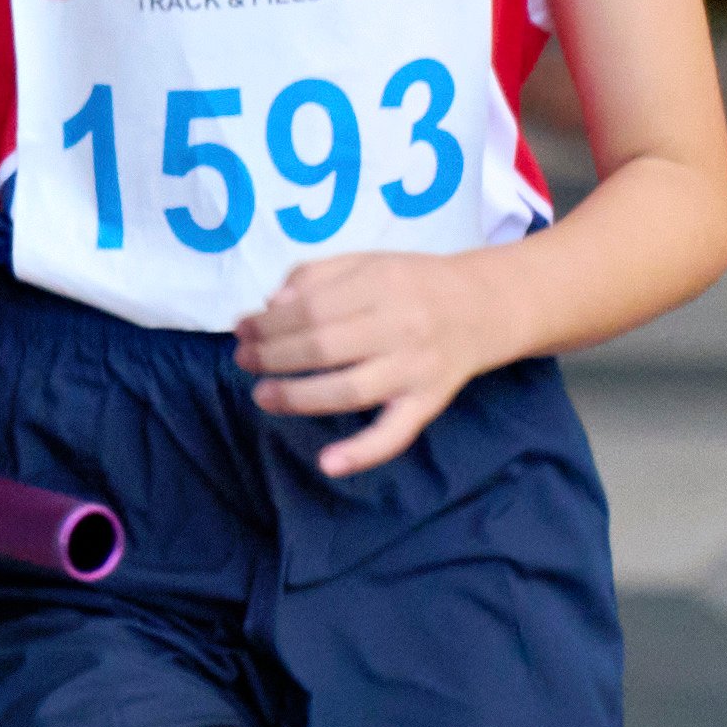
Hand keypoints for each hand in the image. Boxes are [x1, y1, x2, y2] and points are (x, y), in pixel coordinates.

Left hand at [235, 248, 507, 481]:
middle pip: (323, 347)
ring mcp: (416, 369)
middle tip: (244, 360)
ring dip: (297, 397)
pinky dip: (363, 453)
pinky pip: (396, 434)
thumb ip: (316, 276)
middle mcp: (402, 326)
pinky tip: (328, 464)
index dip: (268, 323)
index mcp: (383, 284)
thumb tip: (271, 305)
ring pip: (349, 390)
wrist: (484, 306)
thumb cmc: (412, 284)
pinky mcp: (429, 403)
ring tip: (263, 395)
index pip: (310, 308)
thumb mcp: (367, 262)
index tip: (242, 329)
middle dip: (272, 357)